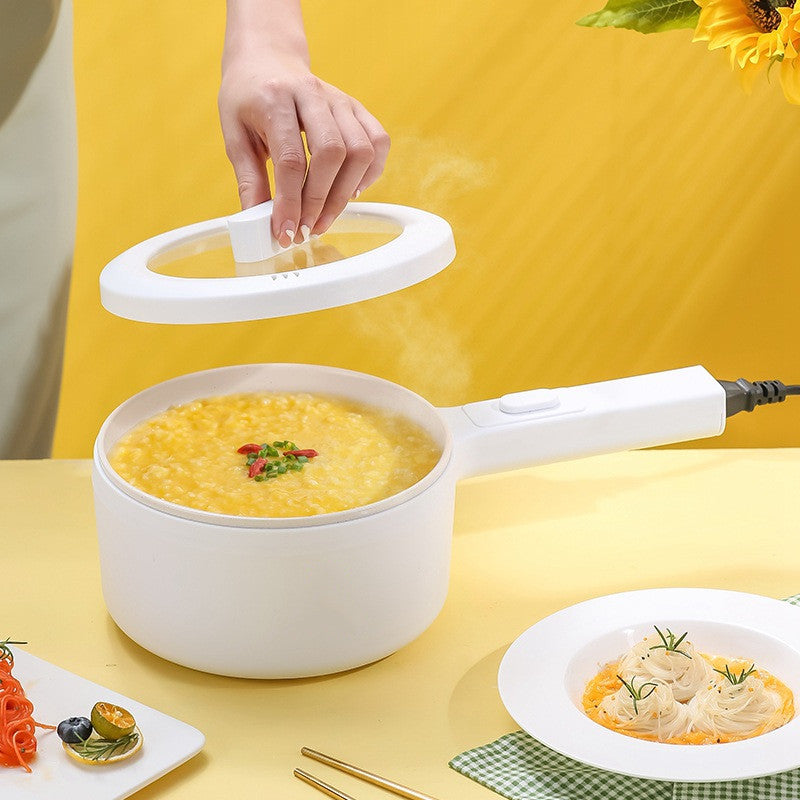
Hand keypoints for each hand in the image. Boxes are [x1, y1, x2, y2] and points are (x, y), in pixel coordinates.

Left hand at [219, 48, 389, 246]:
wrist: (266, 59)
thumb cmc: (247, 99)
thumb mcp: (235, 137)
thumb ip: (249, 180)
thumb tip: (258, 224)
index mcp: (274, 99)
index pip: (290, 159)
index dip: (291, 202)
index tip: (286, 231)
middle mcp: (311, 94)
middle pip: (331, 153)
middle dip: (321, 201)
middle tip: (306, 228)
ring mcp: (339, 99)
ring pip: (360, 150)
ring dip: (345, 193)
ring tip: (325, 216)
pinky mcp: (356, 107)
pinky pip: (378, 141)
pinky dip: (371, 172)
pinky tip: (351, 190)